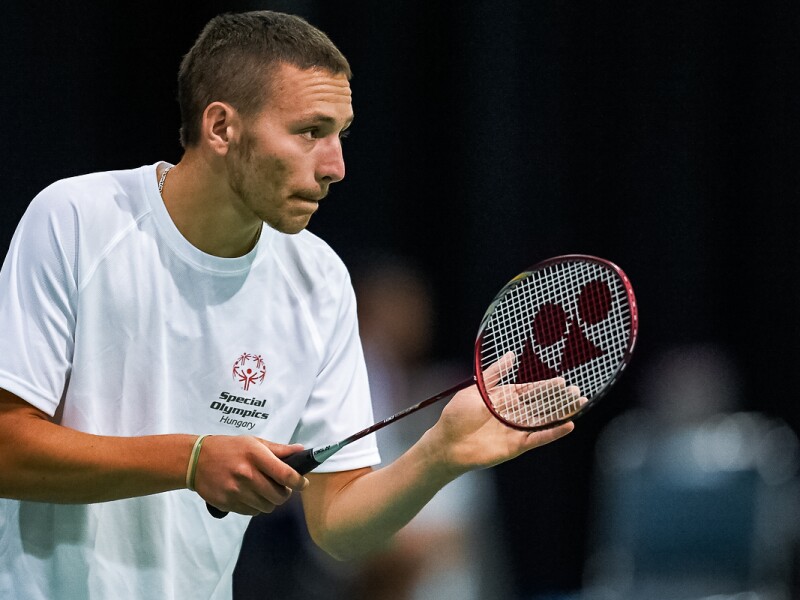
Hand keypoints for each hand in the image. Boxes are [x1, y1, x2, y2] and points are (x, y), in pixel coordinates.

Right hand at [193, 435, 308, 515]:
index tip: (302, 484)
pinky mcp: (227, 503)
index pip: (285, 474)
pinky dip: (255, 506)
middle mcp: (246, 474)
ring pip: (267, 507)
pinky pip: (252, 512)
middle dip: (284, 493)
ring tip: (263, 490)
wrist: (196, 460)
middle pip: (279, 496)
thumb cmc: (228, 448)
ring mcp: (236, 490)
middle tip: (281, 487)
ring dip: (270, 501)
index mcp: (255, 455)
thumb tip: (301, 450)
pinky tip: (250, 495)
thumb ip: (278, 449)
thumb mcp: (253, 442)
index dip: (298, 482)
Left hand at [425, 353, 583, 475]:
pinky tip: (569, 425)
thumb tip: (511, 354)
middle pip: (541, 405)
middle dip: (559, 398)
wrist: (446, 444)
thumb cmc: (457, 416)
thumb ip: (495, 374)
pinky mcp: (516, 446)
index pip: (529, 391)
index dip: (545, 387)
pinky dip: (553, 433)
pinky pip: (538, 438)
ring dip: (561, 413)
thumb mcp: (477, 390)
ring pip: (544, 420)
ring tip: (580, 404)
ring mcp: (515, 430)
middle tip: (577, 391)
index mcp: (503, 399)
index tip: (562, 381)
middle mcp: (512, 414)